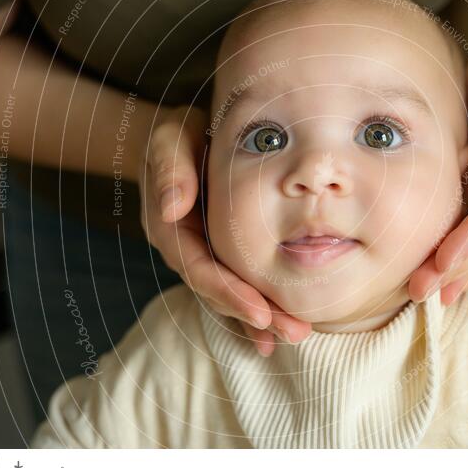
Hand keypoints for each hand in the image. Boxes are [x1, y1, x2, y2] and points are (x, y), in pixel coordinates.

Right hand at [139, 107, 311, 355]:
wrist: (187, 135)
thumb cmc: (182, 133)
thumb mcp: (171, 138)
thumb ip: (171, 166)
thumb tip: (172, 208)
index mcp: (171, 227)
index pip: (199, 268)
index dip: (228, 292)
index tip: (260, 312)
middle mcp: (185, 248)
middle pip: (217, 292)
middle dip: (253, 316)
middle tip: (293, 332)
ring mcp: (202, 254)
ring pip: (229, 296)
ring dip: (260, 320)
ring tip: (296, 334)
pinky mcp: (220, 254)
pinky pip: (236, 287)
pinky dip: (256, 310)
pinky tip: (277, 330)